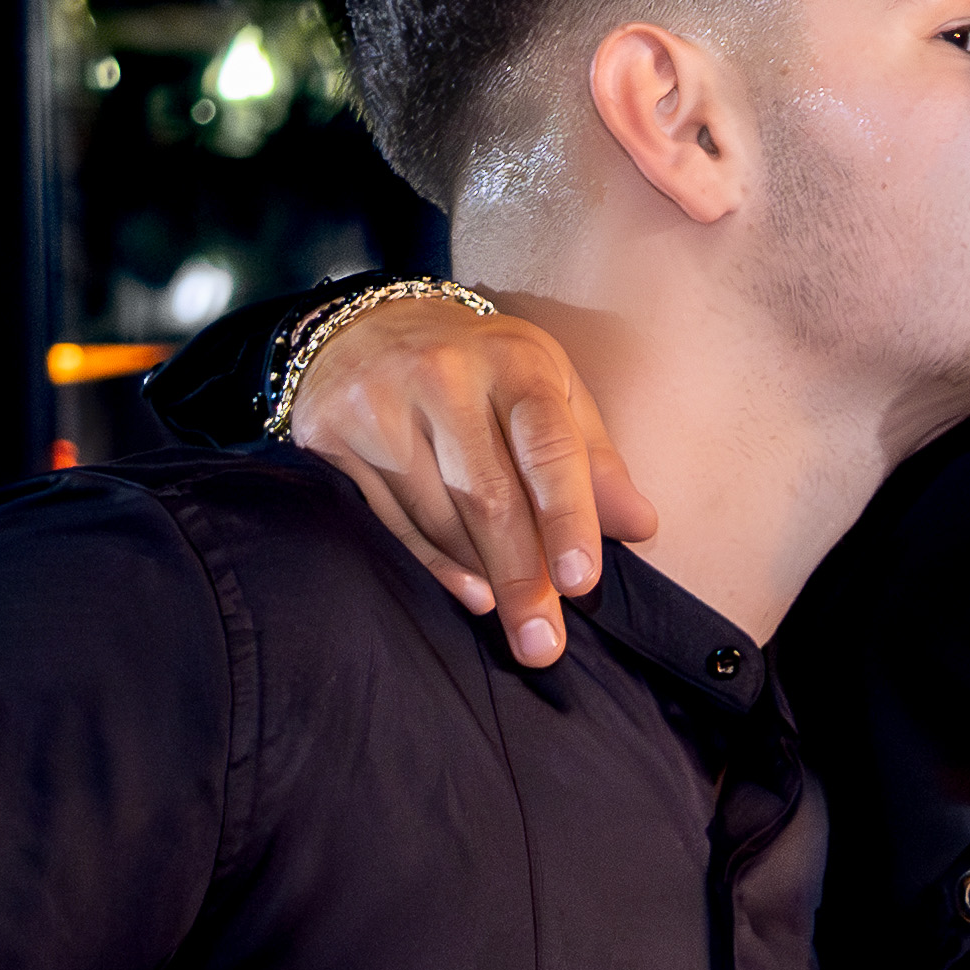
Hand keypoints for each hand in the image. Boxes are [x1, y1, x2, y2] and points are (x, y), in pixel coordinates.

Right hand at [278, 291, 655, 670]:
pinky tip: (470, 593)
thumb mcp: (550, 390)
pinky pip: (391, 522)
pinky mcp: (330, 435)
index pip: (547, 446)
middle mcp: (441, 376)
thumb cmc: (481, 369)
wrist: (364, 325)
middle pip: (487, 495)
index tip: (580, 583)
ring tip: (515, 620)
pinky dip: (435, 565)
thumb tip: (639, 526)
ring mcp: (378, 404)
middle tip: (545, 644)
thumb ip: (594, 460)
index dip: (566, 517)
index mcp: (512, 360)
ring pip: (438, 517)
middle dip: (522, 578)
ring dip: (482, 577)